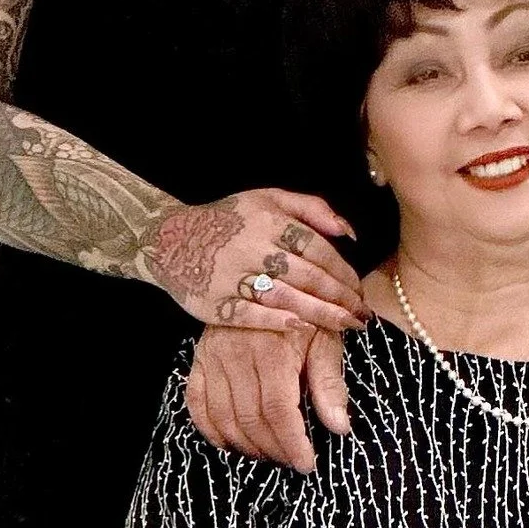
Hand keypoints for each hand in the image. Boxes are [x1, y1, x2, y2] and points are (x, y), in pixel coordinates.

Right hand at [148, 189, 366, 335]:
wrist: (167, 239)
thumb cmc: (227, 220)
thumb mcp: (267, 198)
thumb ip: (312, 209)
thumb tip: (350, 233)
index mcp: (268, 220)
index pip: (318, 249)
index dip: (344, 272)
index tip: (360, 290)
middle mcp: (252, 247)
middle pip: (308, 275)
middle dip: (341, 298)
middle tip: (362, 315)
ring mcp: (232, 276)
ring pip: (286, 296)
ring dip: (321, 313)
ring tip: (345, 325)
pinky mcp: (214, 303)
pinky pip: (251, 315)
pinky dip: (279, 321)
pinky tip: (304, 329)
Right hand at [187, 321, 352, 462]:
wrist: (270, 281)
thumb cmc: (306, 313)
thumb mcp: (327, 339)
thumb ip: (330, 384)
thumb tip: (339, 428)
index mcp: (272, 348)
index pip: (278, 410)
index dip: (292, 443)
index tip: (306, 464)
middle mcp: (236, 353)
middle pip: (250, 418)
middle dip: (273, 448)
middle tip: (290, 460)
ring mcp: (212, 357)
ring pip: (223, 417)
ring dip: (245, 445)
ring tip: (268, 454)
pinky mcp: (198, 359)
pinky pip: (196, 403)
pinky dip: (210, 430)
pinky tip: (230, 443)